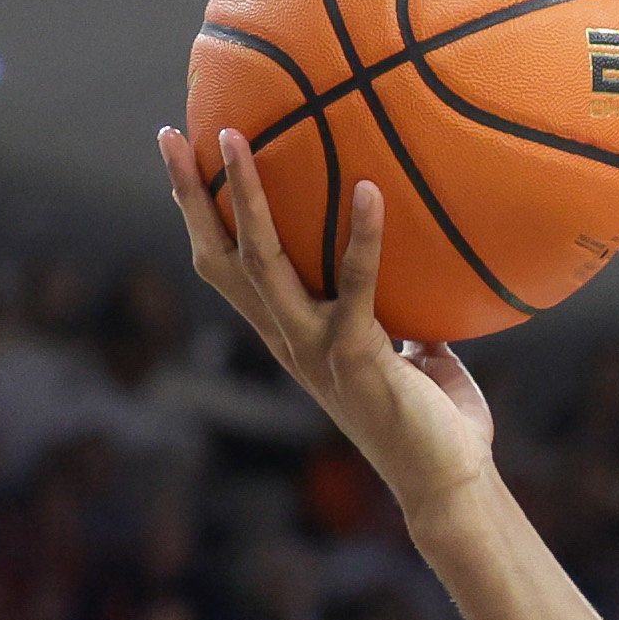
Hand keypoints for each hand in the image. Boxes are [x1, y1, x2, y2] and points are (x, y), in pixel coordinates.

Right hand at [154, 126, 497, 522]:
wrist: (447, 484)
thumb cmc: (435, 421)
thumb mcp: (412, 353)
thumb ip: (403, 313)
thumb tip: (425, 270)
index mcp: (293, 336)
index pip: (229, 269)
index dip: (201, 218)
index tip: (182, 162)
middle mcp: (289, 340)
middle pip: (220, 258)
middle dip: (192, 196)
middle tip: (171, 135)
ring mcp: (315, 349)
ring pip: (261, 262)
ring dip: (246, 197)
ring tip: (235, 135)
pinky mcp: (356, 357)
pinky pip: (356, 284)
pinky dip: (362, 236)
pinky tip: (369, 188)